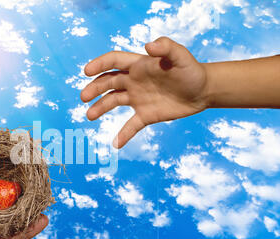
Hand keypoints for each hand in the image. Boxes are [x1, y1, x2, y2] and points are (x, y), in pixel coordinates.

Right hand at [81, 37, 208, 148]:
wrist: (203, 91)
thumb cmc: (192, 70)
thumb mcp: (181, 56)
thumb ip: (166, 48)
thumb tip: (148, 46)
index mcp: (138, 65)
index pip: (114, 61)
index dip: (99, 64)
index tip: (86, 72)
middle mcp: (134, 81)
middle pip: (108, 82)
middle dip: (94, 88)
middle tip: (84, 97)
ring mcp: (138, 98)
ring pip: (113, 102)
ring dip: (100, 108)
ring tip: (89, 115)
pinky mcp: (146, 115)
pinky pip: (131, 125)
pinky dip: (123, 134)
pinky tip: (116, 144)